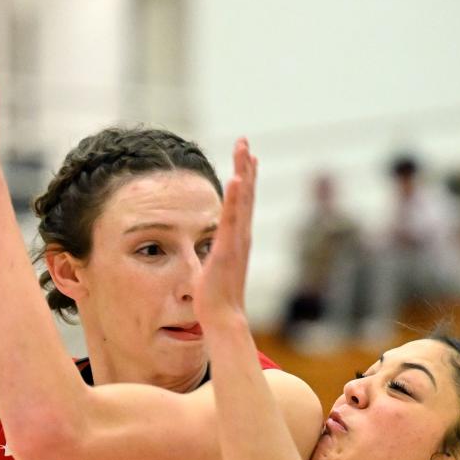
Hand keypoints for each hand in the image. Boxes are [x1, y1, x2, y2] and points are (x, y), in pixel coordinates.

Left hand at [194, 138, 256, 326]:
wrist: (222, 318)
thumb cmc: (217, 300)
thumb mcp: (215, 270)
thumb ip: (216, 257)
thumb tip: (212, 254)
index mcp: (238, 241)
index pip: (243, 205)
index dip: (245, 180)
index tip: (246, 158)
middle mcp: (242, 238)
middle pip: (247, 195)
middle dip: (246, 167)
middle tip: (245, 142)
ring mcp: (236, 243)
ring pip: (243, 200)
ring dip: (244, 172)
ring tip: (244, 148)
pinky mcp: (226, 250)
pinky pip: (231, 219)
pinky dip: (236, 197)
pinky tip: (236, 177)